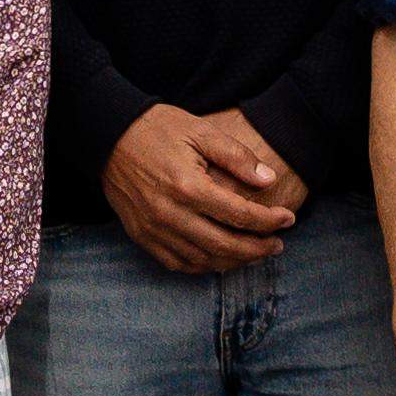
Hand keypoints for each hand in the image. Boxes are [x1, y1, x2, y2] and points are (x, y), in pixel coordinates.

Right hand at [102, 105, 300, 273]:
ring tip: (254, 253)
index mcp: (188, 186)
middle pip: (224, 245)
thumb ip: (237, 156)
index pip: (239, 215)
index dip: (269, 221)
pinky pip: (177, 263)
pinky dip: (203, 266)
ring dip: (233, 261)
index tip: (287, 219)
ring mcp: (153, 229)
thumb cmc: (158, 129)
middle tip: (277, 245)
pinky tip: (220, 258)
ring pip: (202, 260)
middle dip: (257, 249)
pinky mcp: (141, 236)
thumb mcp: (201, 131)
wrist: (108, 136)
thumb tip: (269, 180)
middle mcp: (170, 214)